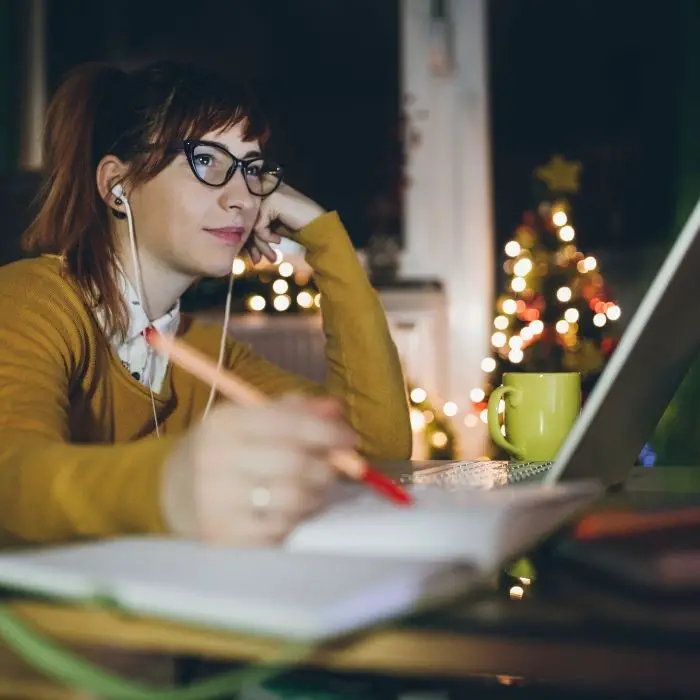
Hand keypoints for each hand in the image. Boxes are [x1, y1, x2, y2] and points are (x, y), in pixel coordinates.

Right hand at [161, 395, 354, 544]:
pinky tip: (290, 510)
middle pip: (294, 463)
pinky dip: (296, 518)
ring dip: (315, 494)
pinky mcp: (223, 537)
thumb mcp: (250, 419)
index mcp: (224, 424)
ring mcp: (216, 502)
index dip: (328, 431)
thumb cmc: (226, 450)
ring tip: (311, 488)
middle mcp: (215, 460)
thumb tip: (335, 409)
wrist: (175, 492)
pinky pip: (281, 529)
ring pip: (292, 498)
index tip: (350, 439)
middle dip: (326, 466)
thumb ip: (294, 410)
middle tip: (334, 467)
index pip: (289, 424)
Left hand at [247, 183, 324, 263]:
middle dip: (253, 244)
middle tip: (257, 260)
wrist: (318, 226)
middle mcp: (263, 189)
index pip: (247, 215)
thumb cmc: (299, 226)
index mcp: (263, 192)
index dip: (249, 237)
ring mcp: (267, 193)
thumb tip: (243, 242)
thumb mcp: (275, 226)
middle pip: (247, 220)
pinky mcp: (270, 202)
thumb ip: (259, 228)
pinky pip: (258, 226)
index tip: (254, 255)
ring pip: (252, 224)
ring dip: (261, 244)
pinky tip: (278, 240)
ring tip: (270, 257)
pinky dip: (267, 236)